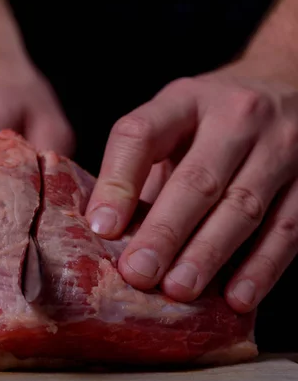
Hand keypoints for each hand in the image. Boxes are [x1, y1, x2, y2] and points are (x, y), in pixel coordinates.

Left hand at [85, 70, 297, 312]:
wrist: (290, 82)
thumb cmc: (211, 120)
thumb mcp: (173, 122)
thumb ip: (142, 168)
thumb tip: (105, 233)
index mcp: (184, 100)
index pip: (141, 134)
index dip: (118, 182)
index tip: (101, 228)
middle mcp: (236, 116)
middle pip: (197, 179)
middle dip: (165, 232)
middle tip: (138, 273)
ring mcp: (282, 145)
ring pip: (243, 207)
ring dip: (208, 254)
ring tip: (178, 290)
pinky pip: (288, 228)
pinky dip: (261, 267)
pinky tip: (236, 298)